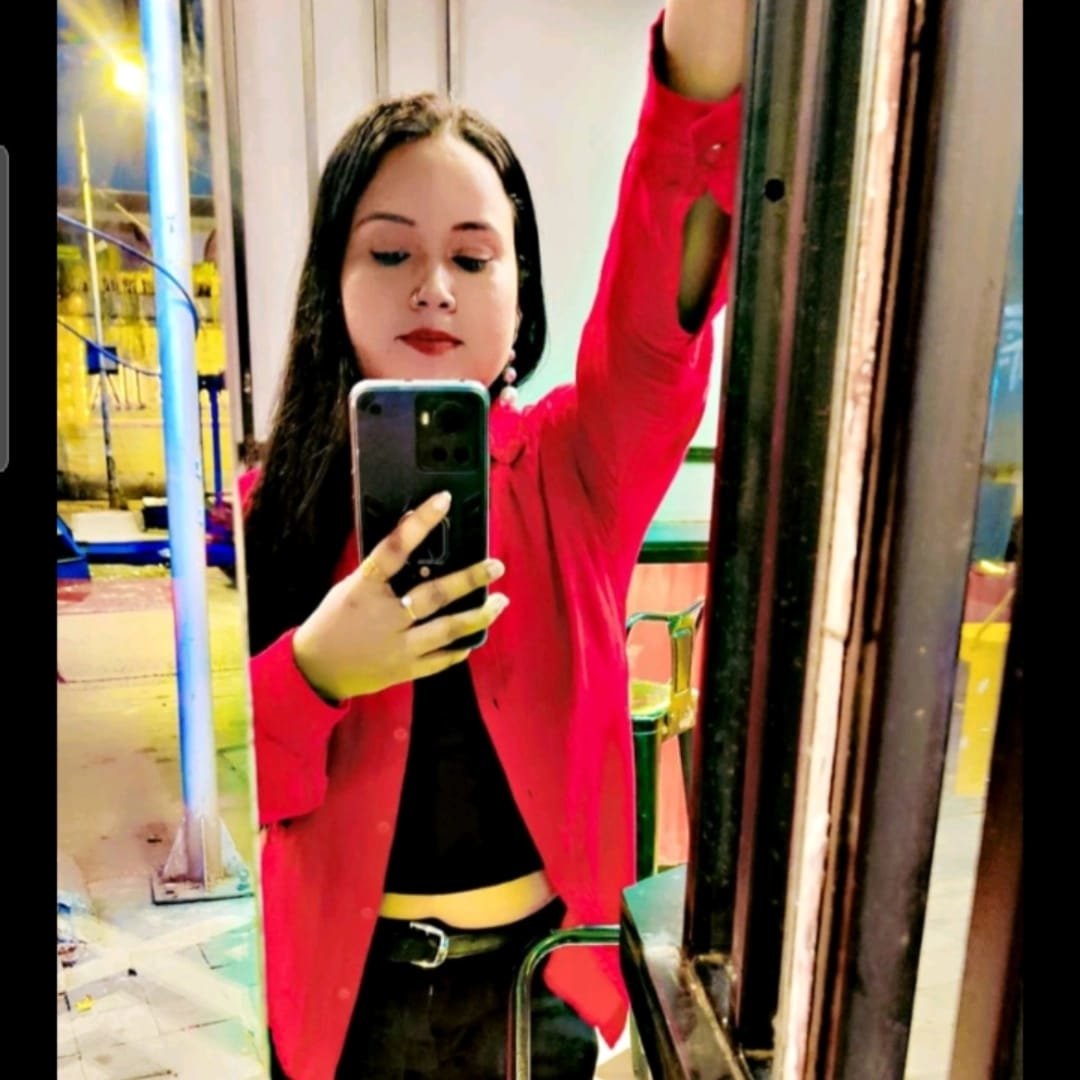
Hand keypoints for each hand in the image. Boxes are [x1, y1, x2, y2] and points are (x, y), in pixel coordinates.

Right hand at [292, 491, 508, 701]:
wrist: (315, 670)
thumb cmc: (333, 623)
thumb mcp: (350, 588)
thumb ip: (382, 572)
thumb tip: (414, 541)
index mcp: (365, 588)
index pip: (395, 547)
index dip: (420, 522)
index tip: (444, 500)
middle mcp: (385, 616)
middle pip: (433, 593)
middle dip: (468, 578)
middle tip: (496, 565)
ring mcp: (398, 645)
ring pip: (446, 629)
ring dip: (477, 615)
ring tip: (500, 601)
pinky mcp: (405, 669)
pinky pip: (440, 660)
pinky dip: (459, 648)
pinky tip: (475, 637)